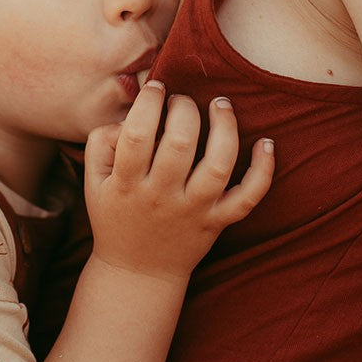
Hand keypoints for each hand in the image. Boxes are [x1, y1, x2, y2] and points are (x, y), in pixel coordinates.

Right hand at [84, 82, 273, 281]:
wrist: (138, 272)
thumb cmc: (115, 215)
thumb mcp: (93, 181)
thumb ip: (102, 141)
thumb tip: (132, 115)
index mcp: (128, 184)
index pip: (138, 135)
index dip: (149, 103)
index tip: (157, 88)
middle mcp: (162, 197)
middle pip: (180, 144)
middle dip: (184, 109)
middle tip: (181, 100)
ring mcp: (194, 210)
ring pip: (217, 165)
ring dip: (225, 128)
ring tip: (221, 104)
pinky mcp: (217, 221)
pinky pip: (247, 198)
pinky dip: (263, 171)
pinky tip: (267, 143)